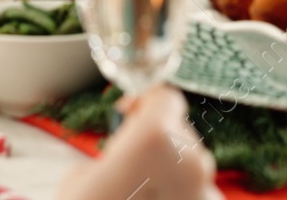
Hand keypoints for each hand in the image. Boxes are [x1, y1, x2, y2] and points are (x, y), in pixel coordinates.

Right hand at [59, 86, 218, 199]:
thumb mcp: (80, 179)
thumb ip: (114, 153)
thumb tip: (124, 153)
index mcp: (156, 139)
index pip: (165, 97)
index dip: (144, 102)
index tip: (129, 115)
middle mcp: (191, 160)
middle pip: (178, 133)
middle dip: (155, 144)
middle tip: (126, 168)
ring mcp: (206, 191)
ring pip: (190, 167)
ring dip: (169, 175)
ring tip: (139, 196)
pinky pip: (197, 195)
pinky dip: (180, 199)